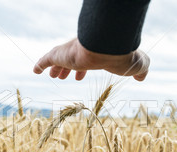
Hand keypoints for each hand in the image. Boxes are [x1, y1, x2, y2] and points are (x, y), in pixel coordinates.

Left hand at [33, 38, 149, 80]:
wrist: (111, 48)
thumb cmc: (124, 56)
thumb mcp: (138, 65)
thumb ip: (140, 70)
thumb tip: (142, 76)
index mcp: (97, 54)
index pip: (86, 62)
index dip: (82, 69)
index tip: (79, 76)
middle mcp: (82, 51)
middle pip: (71, 60)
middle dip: (67, 68)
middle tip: (63, 77)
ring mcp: (70, 52)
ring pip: (58, 60)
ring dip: (56, 69)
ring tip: (54, 77)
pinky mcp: (60, 54)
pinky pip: (46, 59)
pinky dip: (40, 65)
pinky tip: (35, 71)